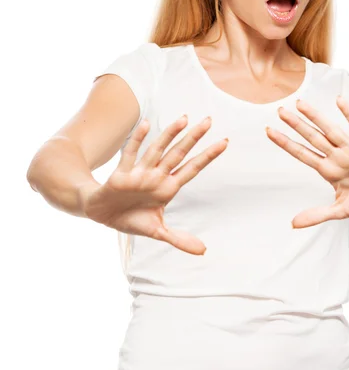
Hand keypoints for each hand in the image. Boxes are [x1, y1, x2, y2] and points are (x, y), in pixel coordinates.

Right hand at [82, 116, 227, 254]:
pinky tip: (147, 124)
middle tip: (209, 120)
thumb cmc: (131, 219)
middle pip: (179, 153)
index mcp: (168, 188)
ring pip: (158, 150)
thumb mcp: (157, 231)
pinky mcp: (122, 174)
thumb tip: (203, 251)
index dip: (208, 156)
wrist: (102, 215)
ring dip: (169, 135)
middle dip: (194, 138)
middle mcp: (157, 176)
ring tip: (184, 118)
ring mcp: (141, 173)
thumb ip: (179, 239)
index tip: (225, 143)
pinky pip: (131, 153)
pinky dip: (138, 139)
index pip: (193, 169)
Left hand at [265, 97, 348, 227]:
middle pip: (312, 138)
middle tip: (280, 111)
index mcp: (329, 171)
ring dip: (316, 117)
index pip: (302, 154)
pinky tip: (339, 101)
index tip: (269, 131)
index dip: (286, 143)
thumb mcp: (341, 211)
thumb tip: (293, 224)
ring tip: (300, 103)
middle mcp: (337, 157)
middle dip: (296, 125)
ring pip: (330, 131)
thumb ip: (318, 214)